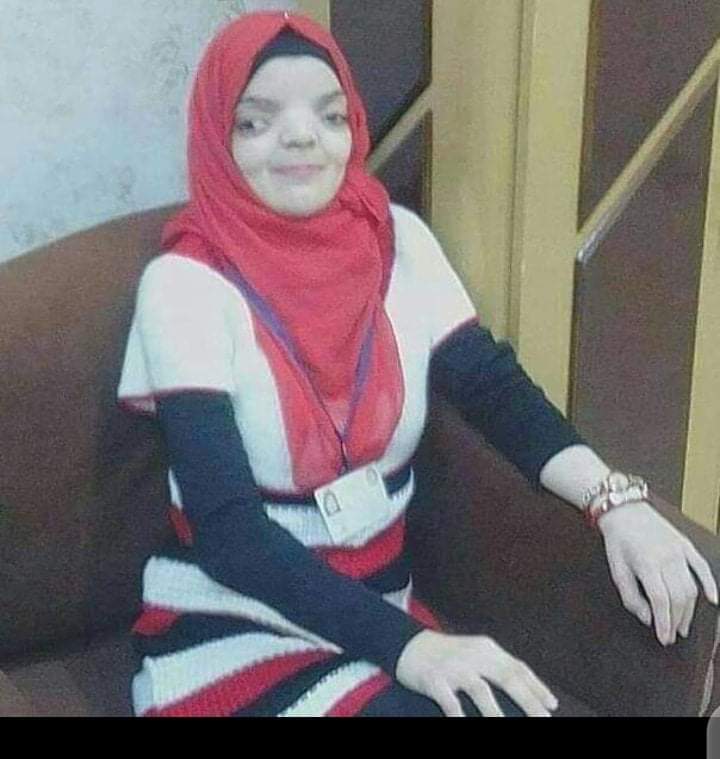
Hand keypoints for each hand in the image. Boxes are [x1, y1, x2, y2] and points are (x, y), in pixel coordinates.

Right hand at [395, 630, 558, 716]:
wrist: (409, 646)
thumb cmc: (449, 656)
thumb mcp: (476, 654)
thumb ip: (498, 669)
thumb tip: (531, 694)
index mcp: (487, 649)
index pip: (517, 667)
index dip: (536, 687)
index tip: (552, 705)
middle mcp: (474, 655)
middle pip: (506, 677)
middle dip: (528, 701)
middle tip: (543, 719)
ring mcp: (454, 667)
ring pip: (481, 691)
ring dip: (496, 713)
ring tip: (505, 726)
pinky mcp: (434, 679)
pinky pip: (450, 702)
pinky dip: (459, 716)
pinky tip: (463, 724)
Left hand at [598, 501, 718, 644]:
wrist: (624, 509)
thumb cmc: (617, 540)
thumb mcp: (616, 570)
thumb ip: (630, 597)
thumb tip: (647, 618)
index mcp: (646, 563)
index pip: (660, 601)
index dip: (663, 623)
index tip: (663, 638)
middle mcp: (666, 557)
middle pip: (678, 597)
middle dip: (676, 621)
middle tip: (672, 635)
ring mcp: (679, 550)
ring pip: (691, 587)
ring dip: (689, 610)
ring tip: (683, 625)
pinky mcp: (686, 544)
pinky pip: (702, 567)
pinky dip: (710, 584)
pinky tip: (713, 600)